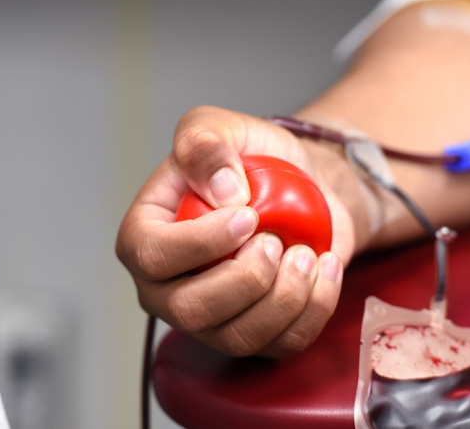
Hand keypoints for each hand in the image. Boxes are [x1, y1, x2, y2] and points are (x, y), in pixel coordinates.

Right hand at [115, 106, 361, 356]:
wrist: (303, 185)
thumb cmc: (253, 159)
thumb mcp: (221, 126)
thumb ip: (204, 142)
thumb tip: (222, 192)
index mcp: (144, 236)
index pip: (151, 257)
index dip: (200, 243)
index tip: (248, 215)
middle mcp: (168, 287)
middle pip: (190, 311)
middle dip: (244, 279)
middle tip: (276, 241)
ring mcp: (212, 317)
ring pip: (237, 336)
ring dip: (284, 297)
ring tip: (305, 254)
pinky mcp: (256, 333)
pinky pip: (281, 343)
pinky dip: (313, 309)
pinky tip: (325, 269)